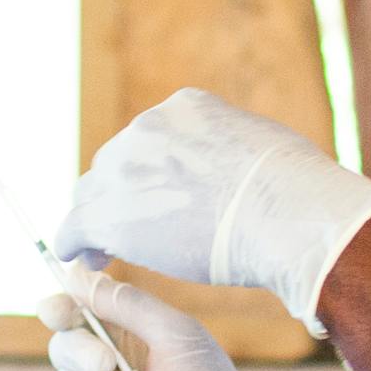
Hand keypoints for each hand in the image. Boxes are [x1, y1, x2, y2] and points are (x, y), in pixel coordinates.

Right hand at [27, 267, 288, 370]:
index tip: (59, 311)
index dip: (62, 309)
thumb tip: (79, 274)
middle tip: (108, 365)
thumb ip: (128, 302)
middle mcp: (110, 370)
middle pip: (64, 345)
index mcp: (131, 338)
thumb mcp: (176, 334)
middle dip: (81, 351)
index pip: (80, 314)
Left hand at [52, 90, 370, 336]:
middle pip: (114, 163)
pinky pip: (75, 229)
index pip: (148, 139)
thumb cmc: (297, 190)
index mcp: (184, 107)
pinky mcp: (111, 214)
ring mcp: (125, 168)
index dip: (147, 173)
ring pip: (92, 195)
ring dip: (95, 220)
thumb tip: (249, 174)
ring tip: (101, 253)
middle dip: (120, 195)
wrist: (288, 213)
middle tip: (124, 230)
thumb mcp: (267, 147)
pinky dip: (73, 245)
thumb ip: (238, 154)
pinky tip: (78, 263)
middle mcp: (147, 128)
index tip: (153, 198)